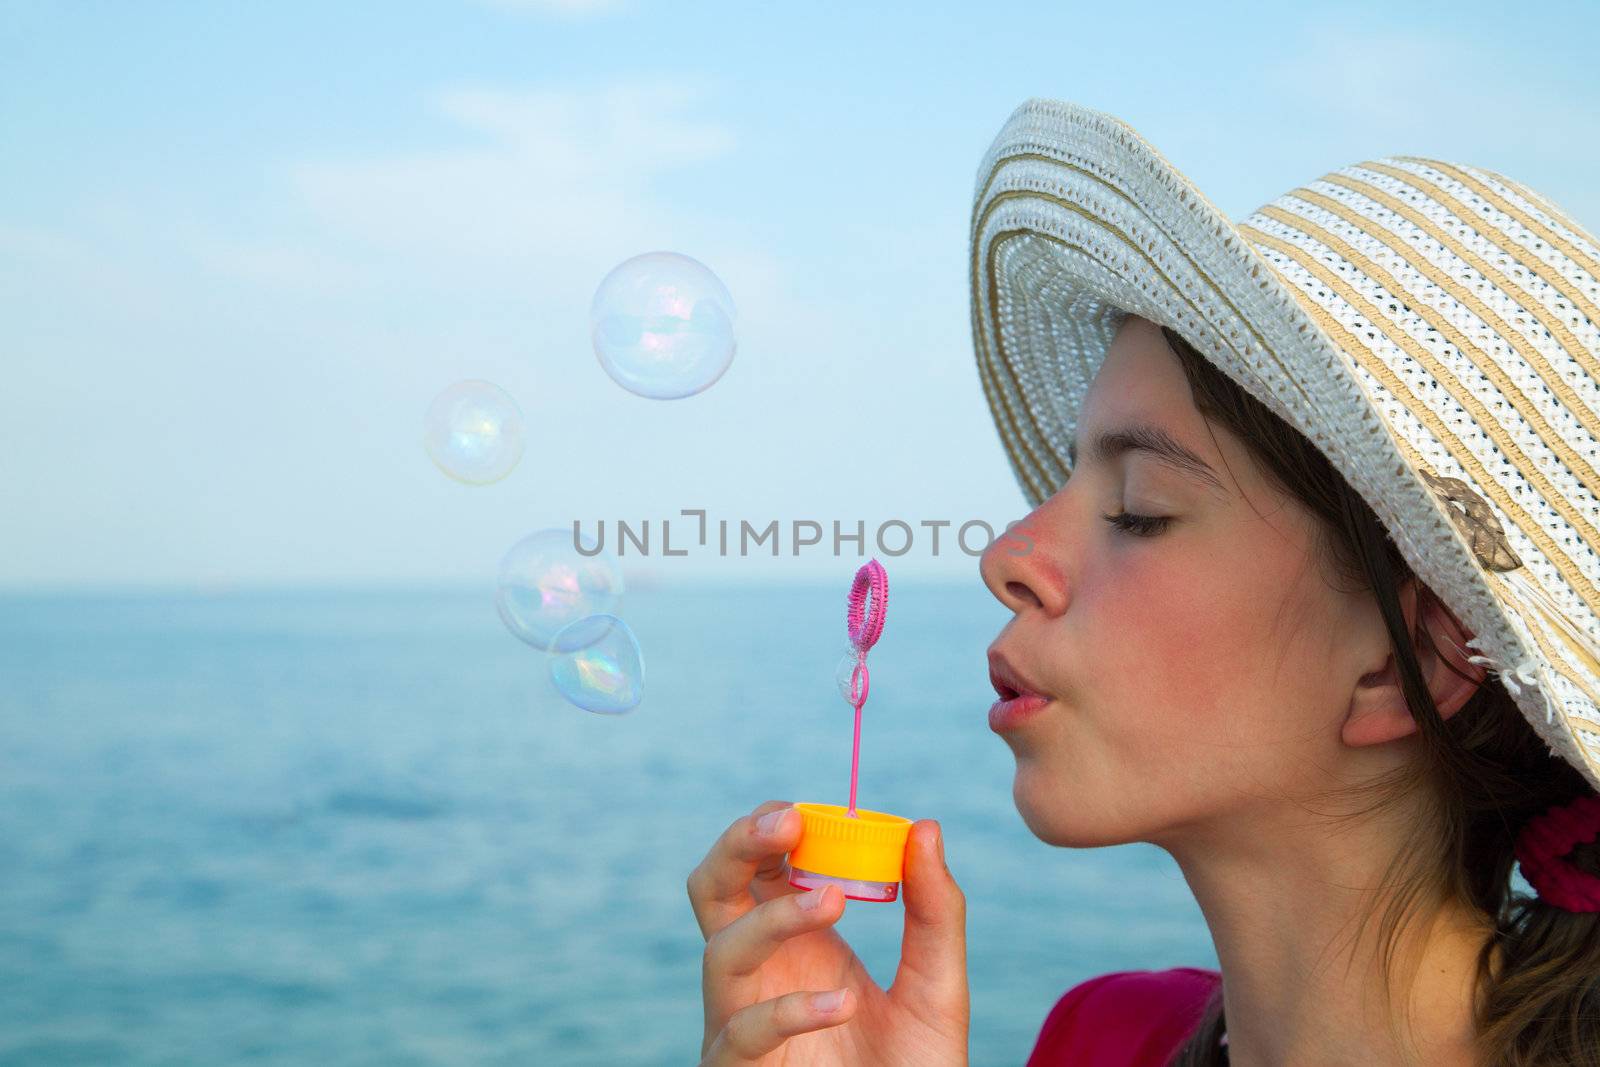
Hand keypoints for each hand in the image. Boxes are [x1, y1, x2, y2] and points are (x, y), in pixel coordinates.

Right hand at [687, 799, 968, 1064]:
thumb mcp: (939, 986)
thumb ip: (934, 910)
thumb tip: (925, 826)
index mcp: (795, 938)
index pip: (761, 863)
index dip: (772, 827)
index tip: (812, 810)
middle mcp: (759, 972)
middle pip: (712, 889)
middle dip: (737, 846)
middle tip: (787, 822)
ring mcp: (741, 1022)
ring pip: (720, 952)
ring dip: (774, 919)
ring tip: (835, 901)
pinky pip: (741, 1033)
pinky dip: (790, 1011)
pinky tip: (843, 1003)